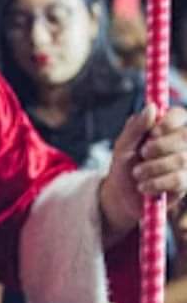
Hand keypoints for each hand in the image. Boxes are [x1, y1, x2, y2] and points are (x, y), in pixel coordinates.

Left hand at [100, 104, 186, 243]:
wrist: (122, 195)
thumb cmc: (124, 164)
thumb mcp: (124, 145)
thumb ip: (136, 127)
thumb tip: (152, 107)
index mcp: (166, 129)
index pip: (179, 115)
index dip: (169, 122)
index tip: (153, 133)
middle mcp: (181, 144)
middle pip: (185, 136)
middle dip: (160, 146)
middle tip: (142, 154)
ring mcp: (186, 163)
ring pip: (182, 159)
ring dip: (153, 167)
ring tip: (137, 174)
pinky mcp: (186, 183)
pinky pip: (179, 179)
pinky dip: (157, 183)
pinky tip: (144, 187)